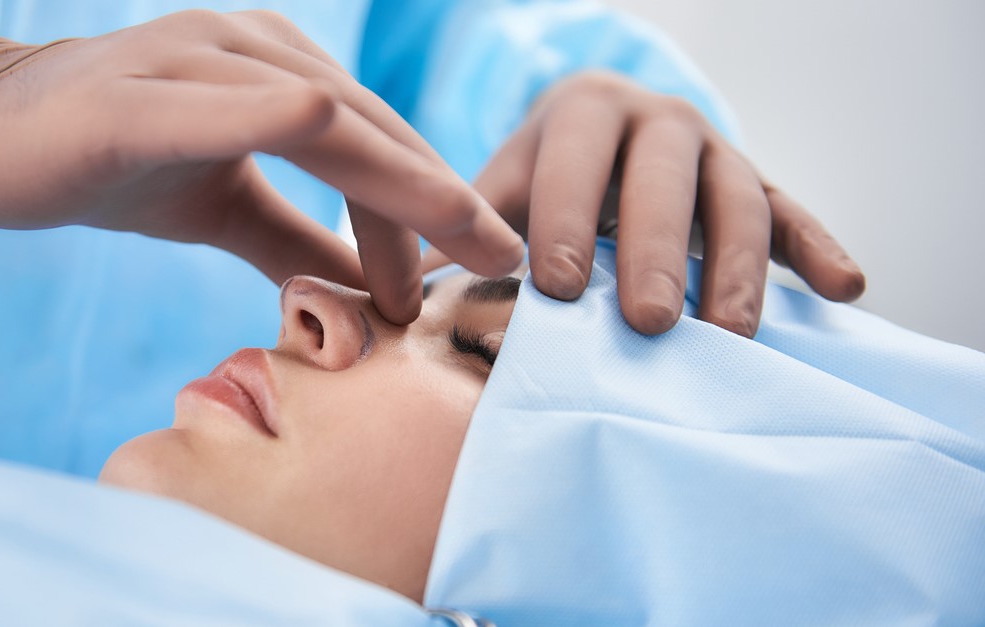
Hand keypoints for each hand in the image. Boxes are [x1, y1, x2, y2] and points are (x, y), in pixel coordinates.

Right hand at [0, 9, 523, 323]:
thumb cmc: (110, 160)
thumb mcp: (225, 209)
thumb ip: (298, 242)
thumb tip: (372, 295)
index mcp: (277, 70)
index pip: (379, 142)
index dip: (437, 206)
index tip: (483, 271)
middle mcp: (250, 48)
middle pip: (371, 129)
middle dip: (443, 203)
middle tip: (503, 269)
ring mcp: (193, 59)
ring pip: (324, 118)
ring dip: (392, 193)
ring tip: (430, 277)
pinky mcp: (134, 97)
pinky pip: (230, 106)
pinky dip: (290, 129)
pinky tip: (338, 158)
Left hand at [466, 71, 864, 336]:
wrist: (599, 136)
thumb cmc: (538, 183)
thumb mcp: (498, 193)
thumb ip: (462, 238)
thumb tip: (405, 307)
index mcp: (580, 112)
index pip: (573, 160)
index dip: (566, 220)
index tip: (560, 289)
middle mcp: (656, 119)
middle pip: (663, 180)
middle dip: (656, 251)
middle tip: (648, 323)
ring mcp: (715, 149)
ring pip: (736, 199)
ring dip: (737, 267)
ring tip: (731, 336)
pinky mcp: (758, 182)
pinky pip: (792, 211)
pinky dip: (818, 245)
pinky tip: (847, 287)